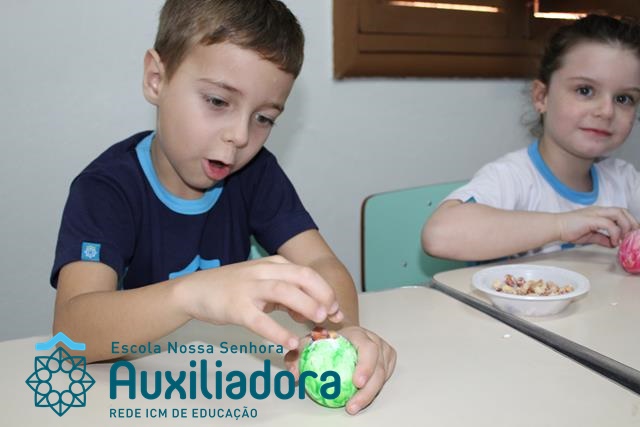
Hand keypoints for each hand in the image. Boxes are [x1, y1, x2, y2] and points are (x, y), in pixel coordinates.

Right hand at [175, 256, 342, 350]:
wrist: (194, 290)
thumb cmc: (232, 289)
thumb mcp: (262, 283)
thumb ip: (287, 294)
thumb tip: (311, 310)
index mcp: (273, 265)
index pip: (307, 273)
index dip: (326, 290)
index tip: (336, 310)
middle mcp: (263, 272)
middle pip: (301, 276)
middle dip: (322, 294)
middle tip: (332, 314)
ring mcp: (249, 289)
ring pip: (283, 292)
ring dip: (305, 304)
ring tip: (318, 320)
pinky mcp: (236, 308)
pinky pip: (260, 320)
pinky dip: (277, 331)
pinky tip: (290, 342)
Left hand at [285, 326, 395, 414]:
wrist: (342, 335)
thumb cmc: (327, 339)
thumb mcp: (310, 342)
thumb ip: (298, 355)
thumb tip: (294, 373)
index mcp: (358, 334)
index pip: (368, 349)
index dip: (365, 366)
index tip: (356, 382)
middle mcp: (375, 341)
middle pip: (379, 367)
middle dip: (369, 388)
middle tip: (353, 403)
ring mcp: (383, 351)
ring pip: (383, 376)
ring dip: (369, 394)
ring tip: (353, 407)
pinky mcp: (388, 361)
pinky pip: (385, 378)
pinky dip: (374, 390)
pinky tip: (361, 399)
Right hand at [556, 206, 638, 246]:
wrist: (555, 227)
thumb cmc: (568, 230)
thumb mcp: (589, 236)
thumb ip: (602, 238)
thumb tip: (612, 244)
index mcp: (599, 212)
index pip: (620, 212)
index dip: (629, 221)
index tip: (632, 234)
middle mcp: (599, 210)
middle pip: (622, 211)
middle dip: (631, 222)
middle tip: (633, 235)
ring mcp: (595, 213)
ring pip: (618, 214)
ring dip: (625, 226)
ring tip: (624, 238)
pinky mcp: (591, 219)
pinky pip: (608, 224)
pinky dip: (614, 233)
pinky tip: (613, 241)